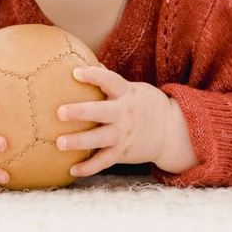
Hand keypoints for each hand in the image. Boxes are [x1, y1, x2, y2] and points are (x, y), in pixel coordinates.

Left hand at [56, 66, 197, 176]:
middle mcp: (124, 114)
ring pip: (100, 139)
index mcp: (126, 94)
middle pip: (102, 112)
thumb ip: (109, 80)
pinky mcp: (123, 153)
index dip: (94, 76)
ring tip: (59, 143)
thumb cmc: (144, 104)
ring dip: (80, 142)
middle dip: (81, 112)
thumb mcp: (131, 88)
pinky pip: (104, 162)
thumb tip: (83, 61)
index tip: (75, 72)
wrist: (171, 131)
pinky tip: (72, 170)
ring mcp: (123, 135)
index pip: (109, 81)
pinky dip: (89, 167)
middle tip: (60, 112)